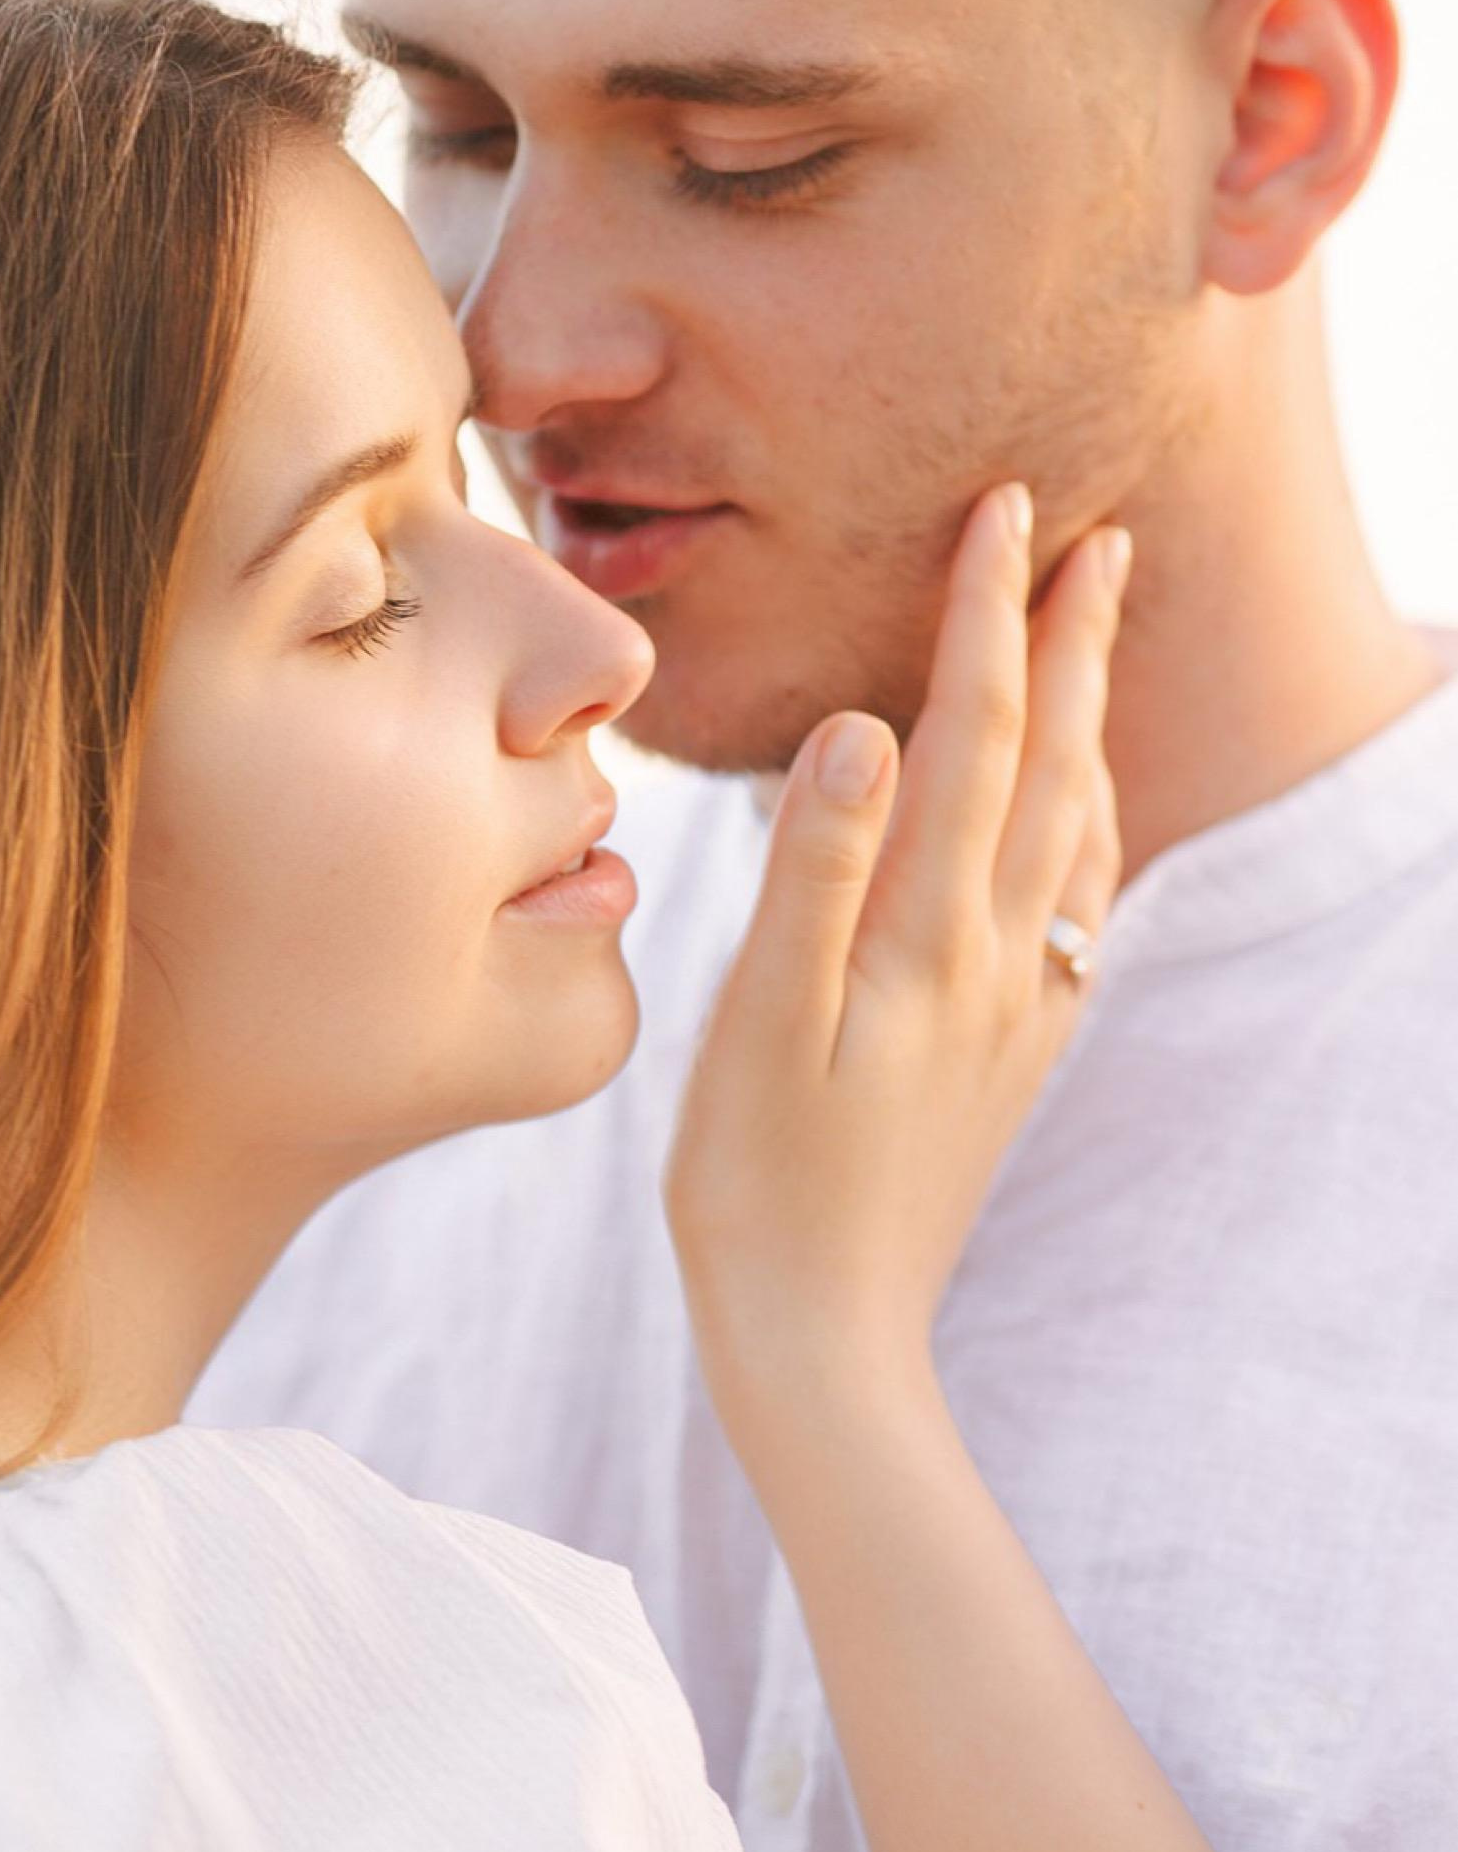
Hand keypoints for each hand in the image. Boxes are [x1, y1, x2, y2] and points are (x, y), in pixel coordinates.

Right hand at [665, 483, 1127, 1440]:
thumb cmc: (758, 1185)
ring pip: (1079, 829)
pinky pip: (1074, 901)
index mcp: (931, 935)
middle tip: (1094, 539)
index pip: (974, 734)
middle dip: (1071, 643)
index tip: (1003, 510)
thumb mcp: (759, 1025)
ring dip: (1089, 721)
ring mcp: (1017, 1009)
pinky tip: (1072, 818)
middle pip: (1054, 765)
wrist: (827, 1342)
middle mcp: (999, 959)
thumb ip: (812, 871)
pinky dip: (1085, 821)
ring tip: (1091, 647)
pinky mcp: (1012, 1053)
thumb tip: (860, 725)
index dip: (987, 616)